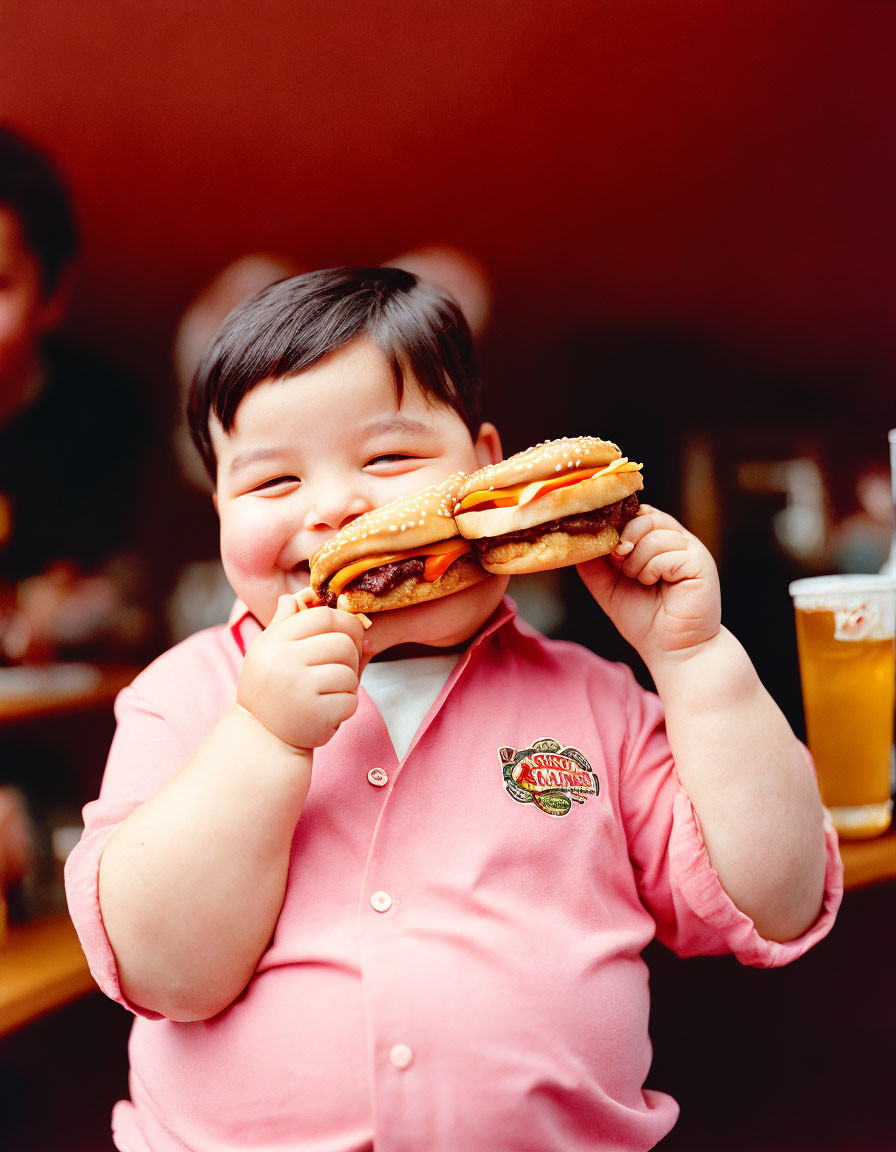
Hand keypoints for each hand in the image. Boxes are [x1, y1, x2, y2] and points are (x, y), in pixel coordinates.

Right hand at [237, 594, 364, 750]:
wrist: (261, 736)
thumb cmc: (268, 688)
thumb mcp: (266, 651)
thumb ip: (284, 622)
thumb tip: (299, 595)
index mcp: (275, 642)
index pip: (323, 616)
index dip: (343, 622)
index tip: (346, 635)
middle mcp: (286, 662)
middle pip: (343, 642)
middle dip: (350, 655)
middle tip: (339, 667)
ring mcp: (301, 689)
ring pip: (350, 673)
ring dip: (347, 684)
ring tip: (329, 691)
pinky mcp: (317, 715)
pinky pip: (351, 700)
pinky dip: (345, 706)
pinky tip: (327, 710)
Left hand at [577, 505, 721, 662]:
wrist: (672, 650)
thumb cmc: (643, 618)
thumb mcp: (607, 585)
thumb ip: (594, 560)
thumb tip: (580, 536)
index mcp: (658, 539)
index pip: (636, 512)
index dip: (616, 525)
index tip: (607, 549)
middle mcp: (677, 539)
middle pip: (645, 515)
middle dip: (624, 539)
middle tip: (620, 564)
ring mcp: (691, 548)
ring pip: (654, 533)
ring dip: (636, 561)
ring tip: (639, 580)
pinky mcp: (700, 562)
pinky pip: (667, 552)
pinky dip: (651, 570)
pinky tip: (653, 584)